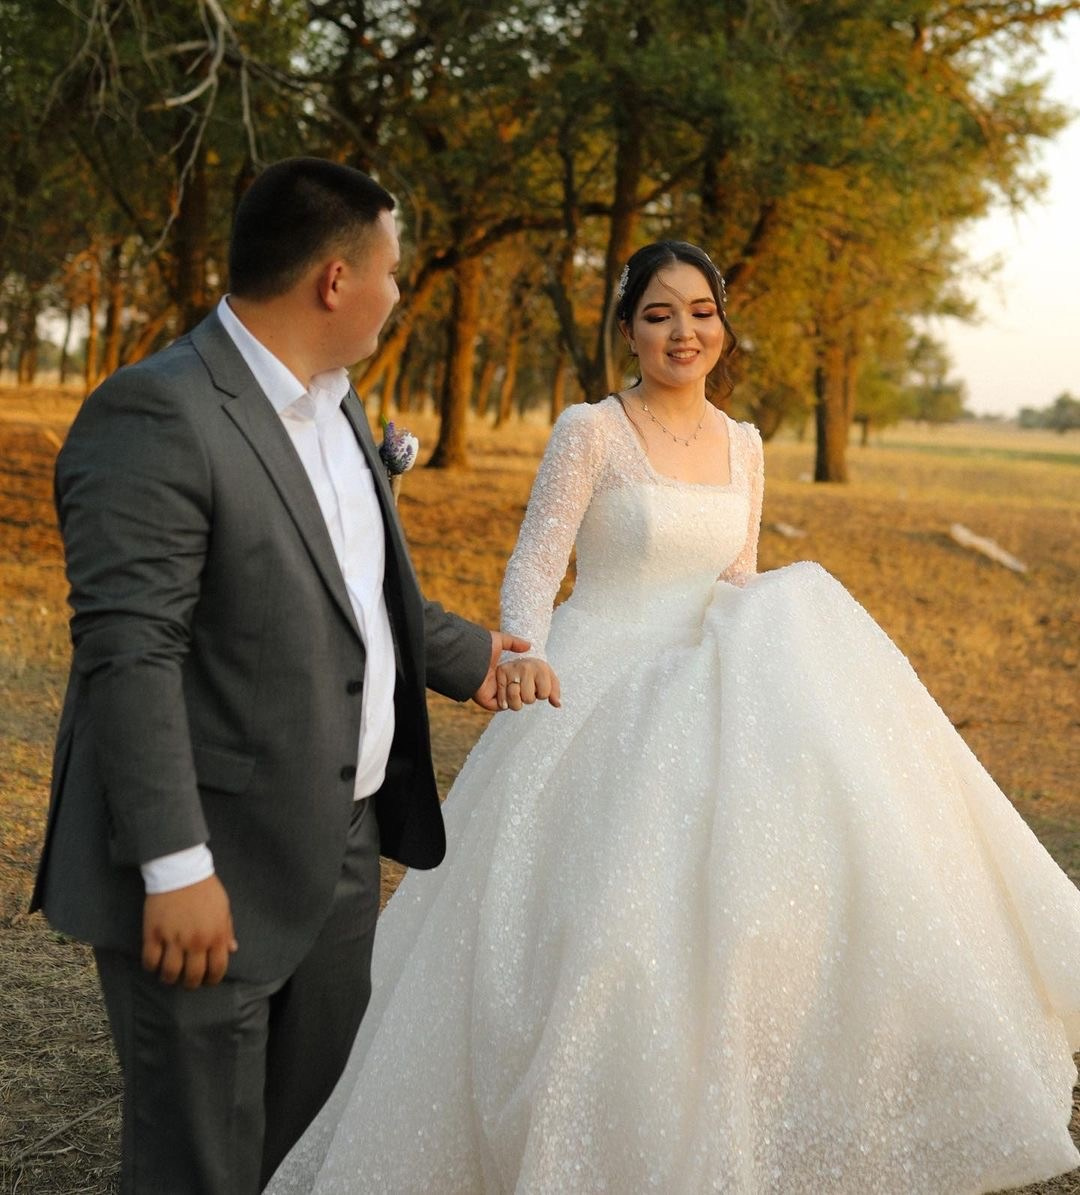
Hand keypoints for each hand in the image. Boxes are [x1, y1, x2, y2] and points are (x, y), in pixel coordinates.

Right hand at [142, 874, 237, 988]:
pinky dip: (151, 967)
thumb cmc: (205, 889)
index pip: (217, 969)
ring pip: (170, 973)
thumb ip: (227, 931)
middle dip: (191, 983)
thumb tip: (232, 949)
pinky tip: (155, 964)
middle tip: (188, 981)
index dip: (213, 979)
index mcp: (216, 935)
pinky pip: (150, 961)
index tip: (208, 980)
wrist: (180, 870)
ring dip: (170, 979)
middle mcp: (196, 942)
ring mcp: (173, 939)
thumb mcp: (223, 908)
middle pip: (193, 976)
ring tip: (170, 975)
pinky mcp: (153, 934)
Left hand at [472, 631, 530, 710]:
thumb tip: (529, 646)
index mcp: (502, 672)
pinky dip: (510, 701)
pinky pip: (506, 706)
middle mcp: (499, 684)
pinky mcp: (491, 703)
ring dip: (518, 694)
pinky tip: (510, 691)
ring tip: (516, 684)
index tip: (540, 680)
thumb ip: (513, 642)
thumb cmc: (480, 648)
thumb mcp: (498, 640)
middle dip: (528, 688)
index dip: (533, 682)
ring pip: (516, 702)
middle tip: (526, 680)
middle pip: (522, 693)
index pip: (521, 681)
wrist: (467, 659)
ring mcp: (495, 695)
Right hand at [496, 656, 561, 711]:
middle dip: (528, 698)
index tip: (538, 686)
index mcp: (541, 668)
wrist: (520, 656)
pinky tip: (507, 695)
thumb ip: (554, 692)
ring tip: (517, 691)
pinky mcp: (500, 672)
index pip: (544, 694)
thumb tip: (557, 704)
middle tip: (526, 688)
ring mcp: (512, 669)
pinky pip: (502, 699)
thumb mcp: (549, 679)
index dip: (541, 694)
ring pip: (514, 700)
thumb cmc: (535, 671)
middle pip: (528, 699)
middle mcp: (526, 667)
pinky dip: (504, 701)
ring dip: (516, 701)